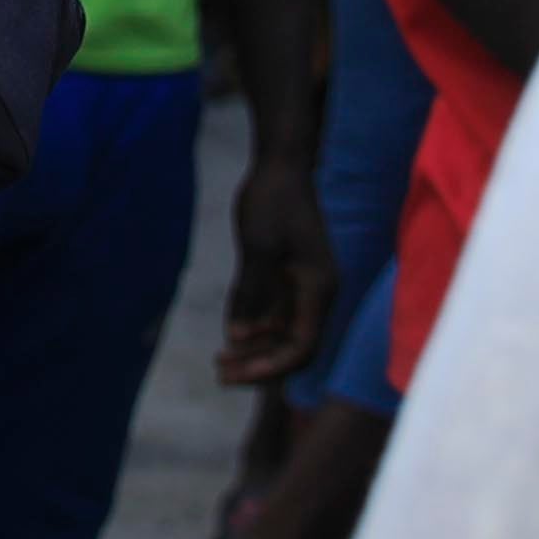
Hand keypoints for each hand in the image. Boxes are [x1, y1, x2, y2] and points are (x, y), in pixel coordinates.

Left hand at [212, 147, 325, 386]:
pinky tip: (229, 334)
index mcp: (318, 289)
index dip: (270, 367)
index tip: (236, 373)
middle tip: (220, 374)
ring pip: (284, 334)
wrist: (281, 165)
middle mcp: (316, 293)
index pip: (301, 347)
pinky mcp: (291, 277)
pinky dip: (255, 327)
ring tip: (220, 360)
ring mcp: (304, 286)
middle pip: (293, 347)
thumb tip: (239, 338)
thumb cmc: (272, 201)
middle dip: (259, 365)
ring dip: (255, 350)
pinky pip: (275, 314)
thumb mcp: (257, 247)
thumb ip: (250, 293)